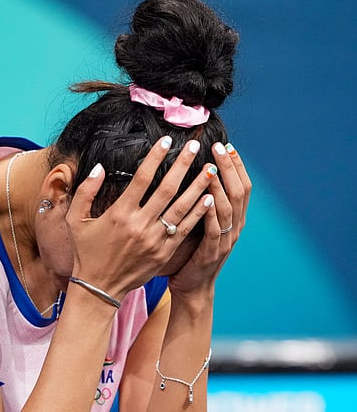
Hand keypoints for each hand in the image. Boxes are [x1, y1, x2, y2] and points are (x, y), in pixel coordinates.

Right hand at [65, 137, 220, 300]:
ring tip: (209, 168)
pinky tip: (208, 198)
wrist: (99, 288)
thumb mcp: (75, 220)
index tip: (167, 141)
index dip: (155, 157)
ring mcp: (155, 240)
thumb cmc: (85, 251)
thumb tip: (99, 168)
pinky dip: (198, 213)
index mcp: (119, 214)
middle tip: (196, 146)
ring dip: (197, 186)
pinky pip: (185, 229)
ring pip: (182, 208)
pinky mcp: (164, 252)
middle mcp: (139, 225)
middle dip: (183, 165)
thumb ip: (85, 191)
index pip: (142, 178)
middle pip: (167, 189)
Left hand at [169, 142, 251, 299]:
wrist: (191, 287)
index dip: (236, 165)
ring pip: (228, 208)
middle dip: (230, 167)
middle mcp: (234, 227)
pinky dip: (210, 212)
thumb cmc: (191, 252)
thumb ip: (201, 200)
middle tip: (219, 147)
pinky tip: (204, 198)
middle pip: (239, 192)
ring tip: (211, 166)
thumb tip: (193, 171)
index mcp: (233, 219)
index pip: (242, 186)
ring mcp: (224, 241)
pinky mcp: (210, 253)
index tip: (226, 144)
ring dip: (220, 185)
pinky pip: (213, 230)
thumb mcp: (200, 223)